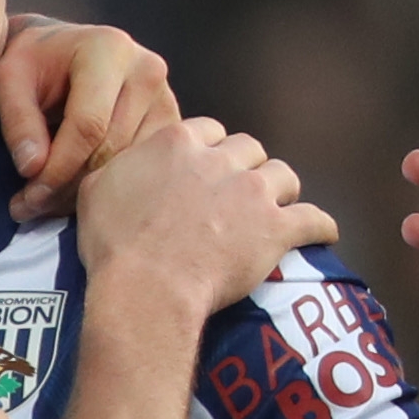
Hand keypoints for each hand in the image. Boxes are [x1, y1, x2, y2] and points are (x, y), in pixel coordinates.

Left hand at [0, 17, 183, 216]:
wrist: (59, 52)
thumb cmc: (33, 64)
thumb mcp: (8, 81)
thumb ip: (18, 121)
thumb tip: (33, 168)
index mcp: (109, 50)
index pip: (89, 124)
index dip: (58, 167)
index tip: (30, 195)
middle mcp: (147, 71)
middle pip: (110, 148)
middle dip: (67, 186)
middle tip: (31, 206)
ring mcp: (166, 99)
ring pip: (129, 166)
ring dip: (87, 193)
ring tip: (48, 203)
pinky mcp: (172, 126)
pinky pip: (144, 171)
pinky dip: (109, 189)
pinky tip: (78, 195)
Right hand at [78, 113, 332, 310]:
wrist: (147, 287)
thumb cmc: (114, 244)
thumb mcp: (96, 191)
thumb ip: (117, 170)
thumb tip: (118, 168)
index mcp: (178, 142)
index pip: (208, 131)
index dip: (211, 151)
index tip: (207, 170)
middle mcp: (220, 159)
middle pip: (249, 148)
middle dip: (247, 167)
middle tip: (238, 195)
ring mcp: (253, 192)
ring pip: (284, 175)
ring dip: (280, 191)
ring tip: (276, 210)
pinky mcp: (276, 229)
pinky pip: (314, 219)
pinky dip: (320, 226)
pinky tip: (322, 233)